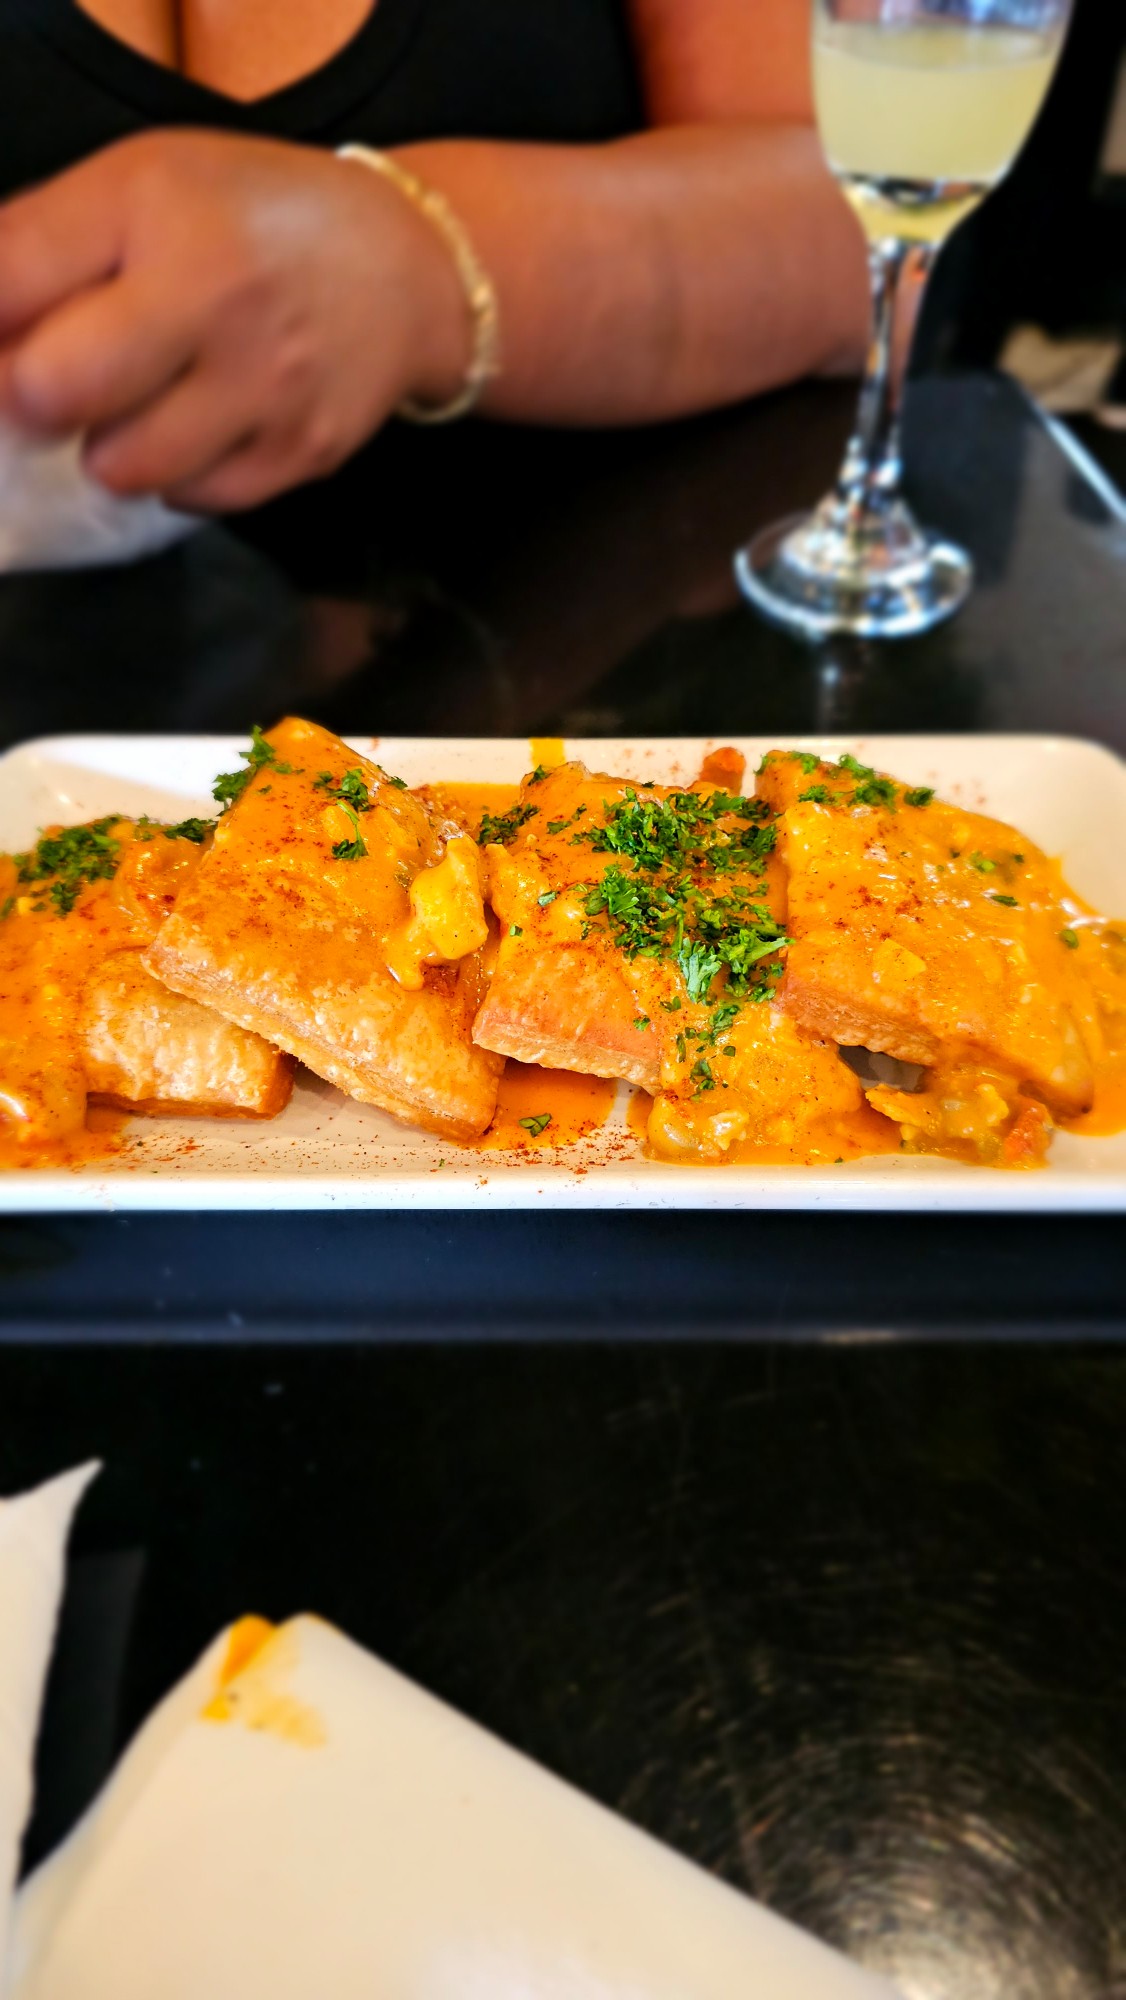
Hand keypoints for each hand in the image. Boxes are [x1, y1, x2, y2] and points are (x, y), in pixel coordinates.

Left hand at [0, 131, 469, 509]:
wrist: (405, 270)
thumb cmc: (249, 219)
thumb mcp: (139, 186)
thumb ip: (40, 244)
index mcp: (159, 214)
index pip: (12, 286)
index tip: (11, 345)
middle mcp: (216, 300)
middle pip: (53, 393)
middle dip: (35, 397)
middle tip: (63, 383)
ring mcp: (264, 389)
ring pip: (121, 467)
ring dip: (109, 446)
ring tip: (141, 403)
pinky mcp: (300, 455)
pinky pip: (193, 498)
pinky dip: (178, 473)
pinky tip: (200, 426)